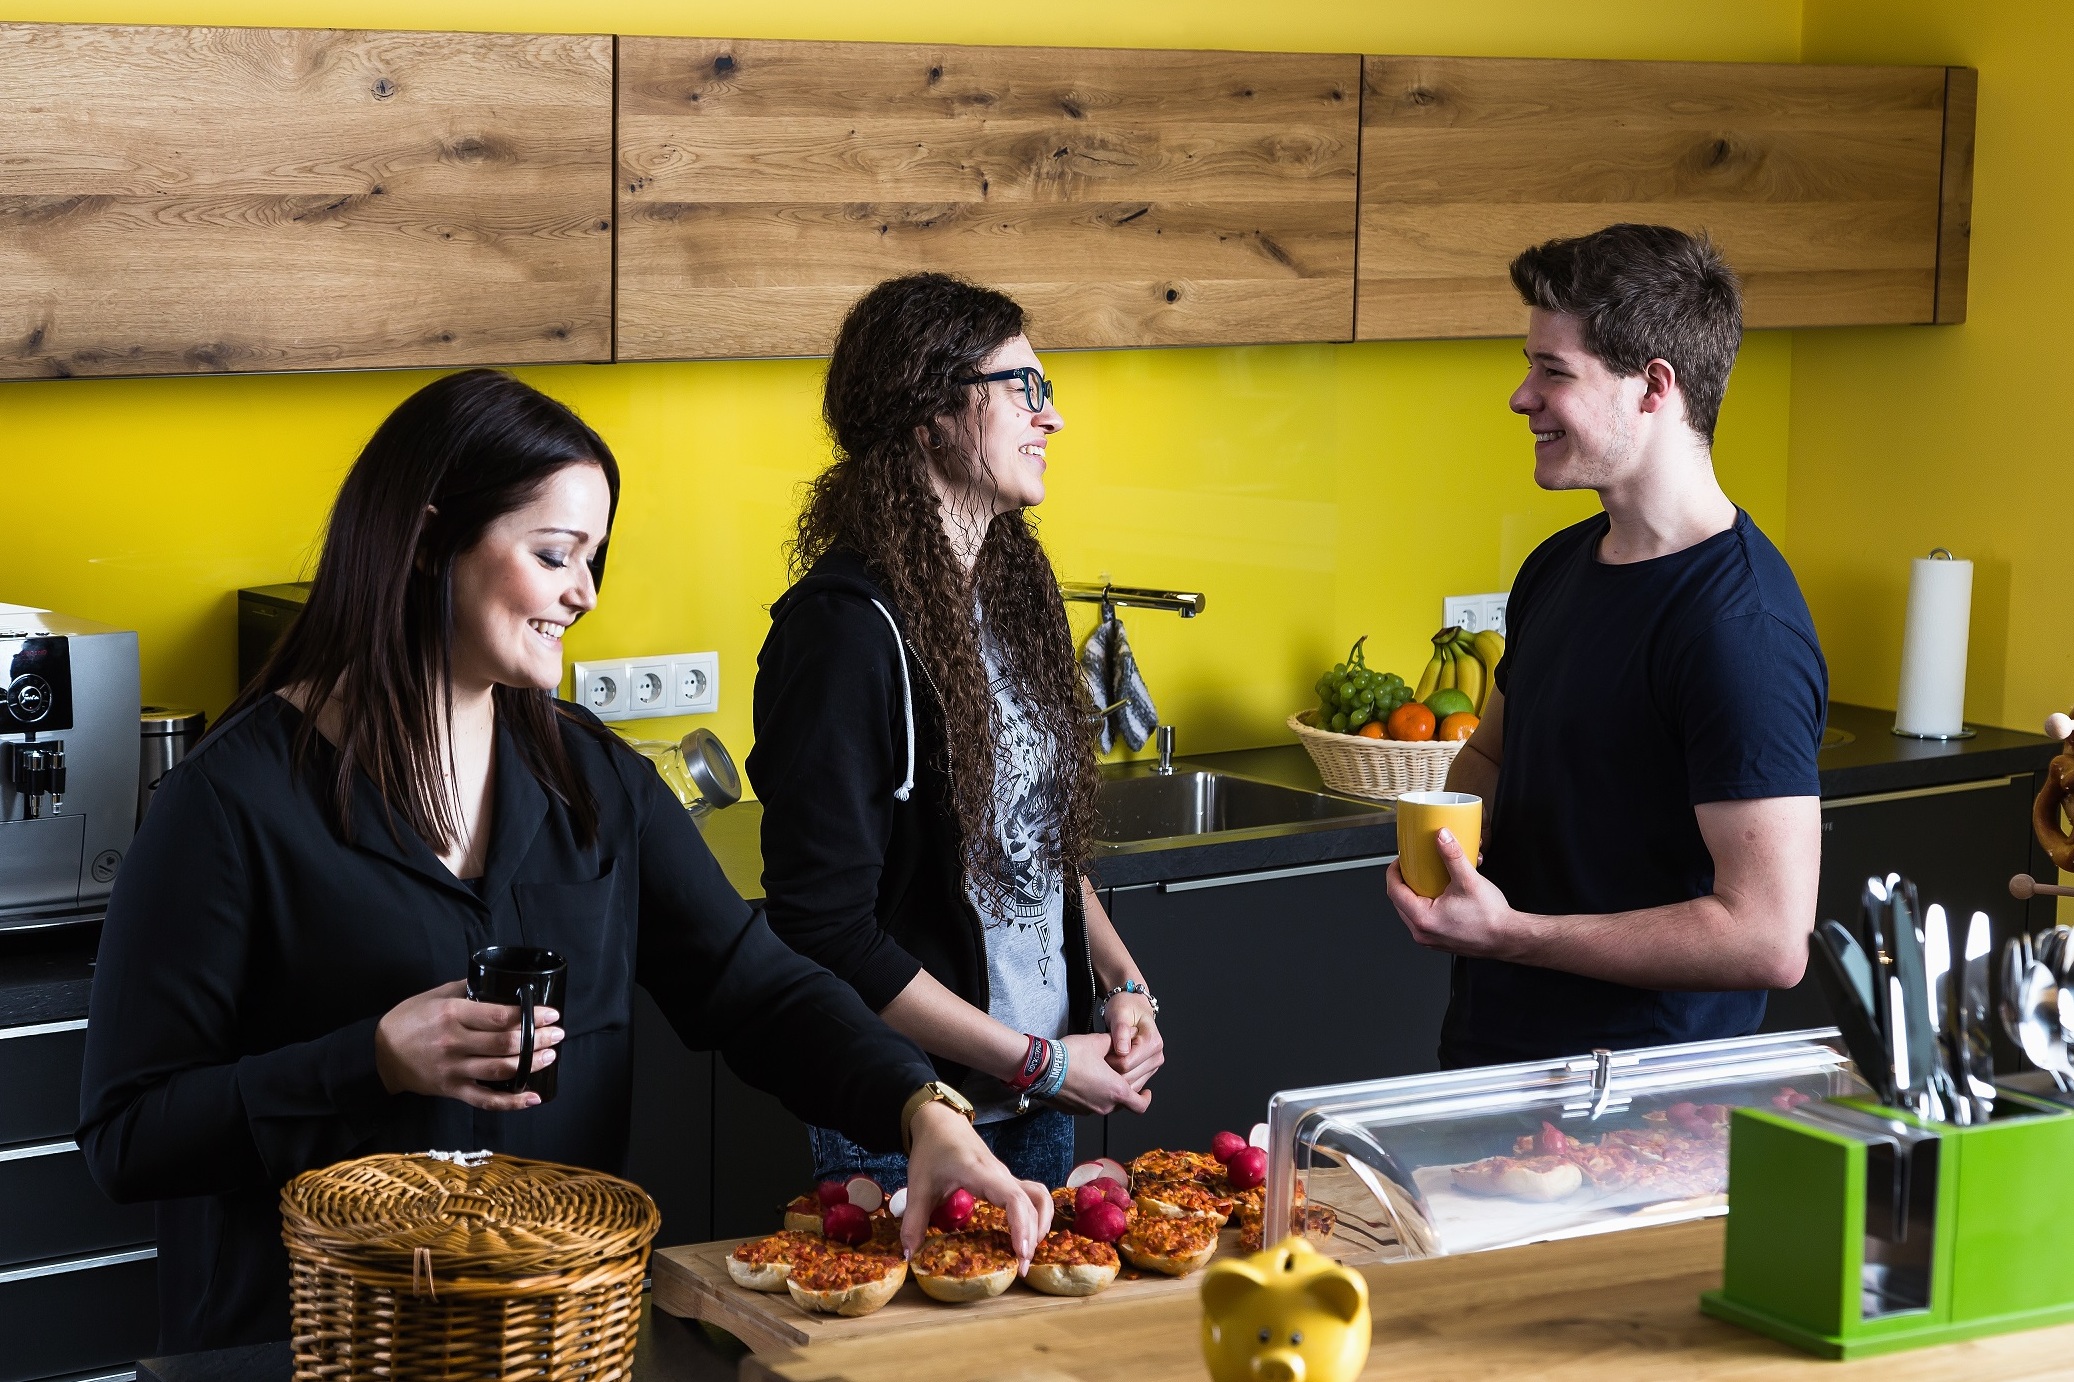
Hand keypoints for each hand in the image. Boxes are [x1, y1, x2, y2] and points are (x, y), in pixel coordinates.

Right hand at [374, 979, 564, 1111]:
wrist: (379, 1053)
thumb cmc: (410, 1019)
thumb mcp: (435, 995)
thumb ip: (467, 990)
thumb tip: (499, 983)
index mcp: (452, 1014)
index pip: (499, 1015)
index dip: (529, 1015)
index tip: (551, 1013)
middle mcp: (454, 1042)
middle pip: (505, 1043)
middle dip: (537, 1038)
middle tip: (558, 1033)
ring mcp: (453, 1069)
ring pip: (500, 1069)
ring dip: (531, 1064)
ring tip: (550, 1055)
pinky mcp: (452, 1090)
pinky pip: (485, 1099)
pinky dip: (511, 1102)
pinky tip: (533, 1097)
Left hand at [901, 1102, 1051, 1264]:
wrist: (940, 1121)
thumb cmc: (932, 1150)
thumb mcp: (918, 1186)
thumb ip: (913, 1221)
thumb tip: (908, 1255)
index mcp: (981, 1174)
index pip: (1014, 1198)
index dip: (1022, 1226)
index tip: (1021, 1253)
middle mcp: (1001, 1175)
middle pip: (1032, 1202)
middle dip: (1033, 1235)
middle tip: (1021, 1267)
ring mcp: (1006, 1176)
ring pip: (1038, 1197)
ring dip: (1041, 1222)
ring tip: (1028, 1250)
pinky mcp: (1006, 1179)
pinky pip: (1031, 1195)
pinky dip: (1035, 1215)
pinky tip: (1024, 1234)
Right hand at [1049, 1032, 1151, 1115]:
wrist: (1041, 1069)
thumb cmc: (1070, 1057)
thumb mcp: (1097, 1042)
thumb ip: (1116, 1041)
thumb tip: (1125, 1036)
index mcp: (1115, 1090)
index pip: (1140, 1105)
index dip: (1146, 1099)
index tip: (1146, 1092)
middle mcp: (1104, 1105)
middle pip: (1123, 1104)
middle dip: (1126, 1090)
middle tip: (1122, 1076)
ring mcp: (1088, 1110)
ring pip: (1106, 1105)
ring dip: (1108, 1094)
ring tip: (1102, 1076)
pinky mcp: (1074, 1111)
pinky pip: (1090, 1105)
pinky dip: (1092, 1096)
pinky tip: (1085, 1081)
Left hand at [1102, 994, 1163, 1090]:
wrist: (1132, 1005)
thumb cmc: (1126, 1007)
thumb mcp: (1119, 1013)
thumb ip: (1121, 1031)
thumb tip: (1122, 1051)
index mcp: (1153, 1042)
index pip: (1127, 1063)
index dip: (1109, 1059)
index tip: (1102, 1051)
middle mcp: (1157, 1055)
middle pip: (1129, 1076)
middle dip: (1112, 1069)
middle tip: (1103, 1054)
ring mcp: (1153, 1064)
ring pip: (1131, 1083)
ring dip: (1116, 1076)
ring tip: (1108, 1058)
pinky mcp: (1147, 1070)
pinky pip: (1132, 1084)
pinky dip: (1121, 1079)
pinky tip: (1113, 1066)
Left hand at [1385, 827, 1516, 958]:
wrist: (1507, 938)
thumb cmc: (1491, 918)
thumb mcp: (1469, 880)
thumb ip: (1453, 856)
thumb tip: (1442, 837)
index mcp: (1423, 919)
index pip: (1394, 891)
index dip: (1394, 872)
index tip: (1400, 861)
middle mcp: (1422, 933)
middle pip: (1399, 902)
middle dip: (1404, 882)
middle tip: (1413, 867)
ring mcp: (1430, 939)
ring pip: (1410, 912)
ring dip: (1414, 894)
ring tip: (1426, 879)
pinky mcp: (1439, 940)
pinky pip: (1423, 920)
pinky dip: (1425, 905)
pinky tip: (1438, 895)